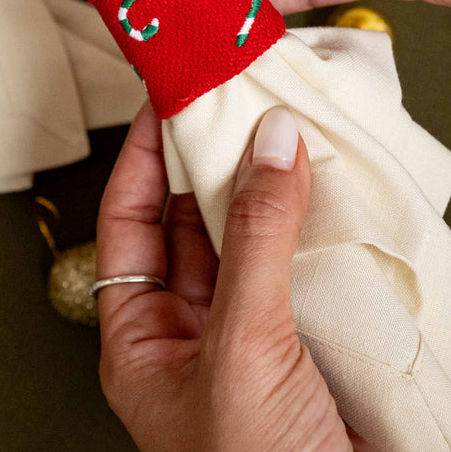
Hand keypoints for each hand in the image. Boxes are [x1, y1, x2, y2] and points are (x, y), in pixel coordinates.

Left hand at [96, 103, 377, 451]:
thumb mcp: (241, 350)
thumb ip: (253, 244)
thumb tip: (268, 147)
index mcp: (142, 340)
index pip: (127, 224)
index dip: (140, 158)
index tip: (163, 101)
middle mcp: (192, 333)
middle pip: (188, 225)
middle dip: (208, 164)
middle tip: (231, 102)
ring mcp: (251, 337)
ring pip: (248, 241)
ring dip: (264, 190)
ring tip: (278, 131)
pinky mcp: (307, 343)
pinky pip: (300, 267)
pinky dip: (311, 226)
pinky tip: (322, 190)